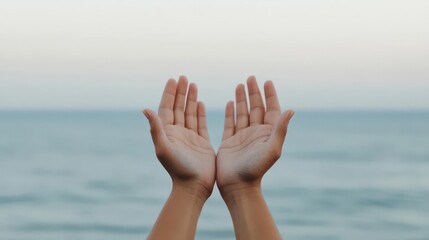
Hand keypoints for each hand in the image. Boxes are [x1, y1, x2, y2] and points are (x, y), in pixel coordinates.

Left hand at [144, 76, 215, 198]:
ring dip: (190, 99)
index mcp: (167, 133)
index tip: (173, 80)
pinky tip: (200, 102)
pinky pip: (200, 123)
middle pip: (178, 108)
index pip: (167, 108)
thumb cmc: (177, 169)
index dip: (169, 94)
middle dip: (180, 92)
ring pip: (189, 113)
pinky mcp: (202, 143)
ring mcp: (190, 138)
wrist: (193, 186)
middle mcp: (177, 133)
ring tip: (193, 84)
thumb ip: (156, 129)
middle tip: (184, 77)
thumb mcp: (163, 148)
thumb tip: (145, 109)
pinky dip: (199, 112)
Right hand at [216, 76, 293, 195]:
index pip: (271, 109)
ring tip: (239, 85)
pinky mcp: (229, 142)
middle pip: (256, 108)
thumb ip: (280, 129)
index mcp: (268, 133)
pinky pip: (230, 123)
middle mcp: (256, 133)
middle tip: (250, 78)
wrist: (238, 186)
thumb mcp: (272, 149)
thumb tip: (291, 110)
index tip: (267, 81)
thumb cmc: (256, 169)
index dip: (270, 95)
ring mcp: (242, 137)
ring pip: (243, 113)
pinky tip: (230, 102)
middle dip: (254, 92)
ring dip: (242, 99)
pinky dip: (231, 112)